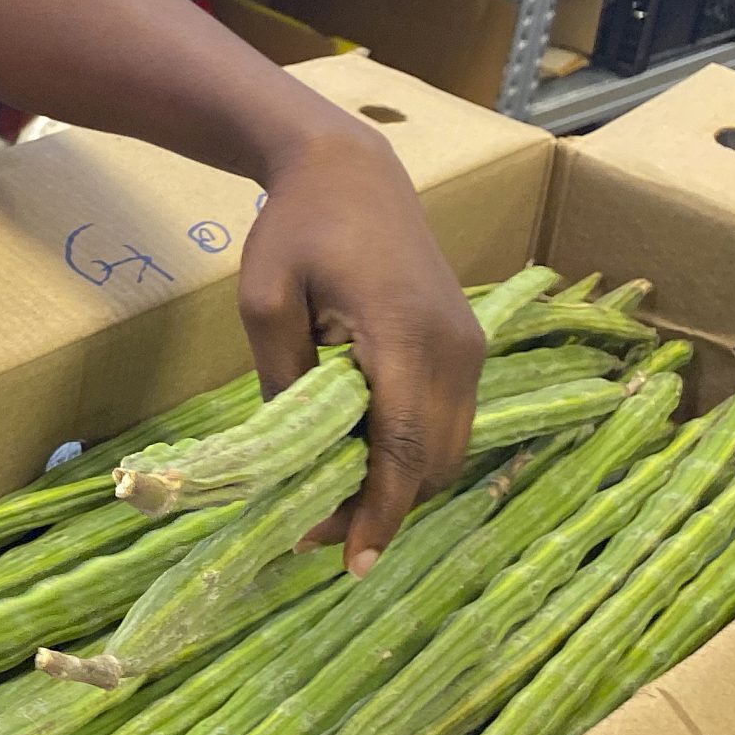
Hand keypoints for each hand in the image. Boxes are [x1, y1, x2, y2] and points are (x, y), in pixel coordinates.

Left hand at [236, 121, 482, 574]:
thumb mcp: (265, 302)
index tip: (353, 564)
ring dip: (399, 482)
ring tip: (332, 501)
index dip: (379, 512)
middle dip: (383, 507)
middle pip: (434, 461)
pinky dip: (411, 451)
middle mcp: (455, 348)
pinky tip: (359, 458)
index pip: (404, 447)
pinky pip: (447, 419)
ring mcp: (469, 347)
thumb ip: (283, 381)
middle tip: (315, 531)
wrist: (348, 169)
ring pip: (447, 448)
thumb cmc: (298, 227)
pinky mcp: (465, 345)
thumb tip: (290, 456)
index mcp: (406, 335)